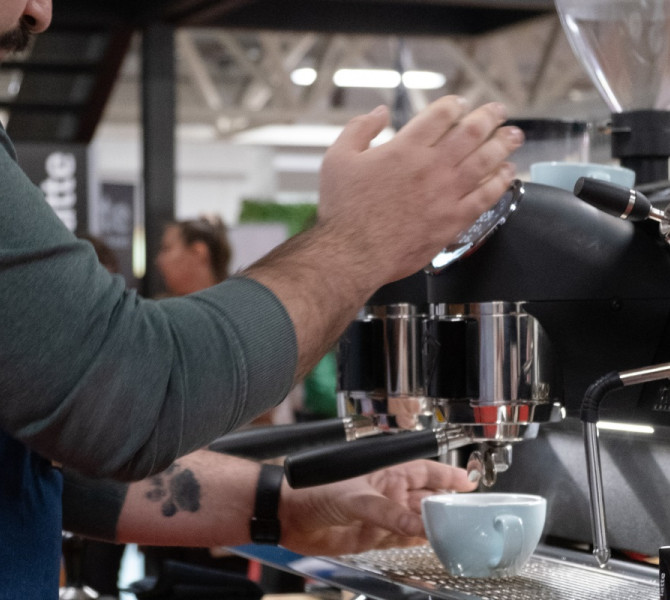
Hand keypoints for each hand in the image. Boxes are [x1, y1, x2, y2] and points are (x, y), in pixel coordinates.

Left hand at [278, 459, 476, 555]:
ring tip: (458, 534)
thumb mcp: (354, 498)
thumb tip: (416, 523)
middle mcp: (388, 493)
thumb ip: (386, 512)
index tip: (469, 482)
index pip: (425, 471)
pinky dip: (419, 543)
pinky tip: (433, 547)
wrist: (288, 516)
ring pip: (418, 520)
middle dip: (447, 505)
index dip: (448, 476)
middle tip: (470, 517)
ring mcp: (383, 515)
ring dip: (436, 527)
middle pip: (426, 498)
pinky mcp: (375, 537)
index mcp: (386, 472)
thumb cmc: (314, 490)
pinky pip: (404, 539)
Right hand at [318, 96, 522, 286]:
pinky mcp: (453, 220)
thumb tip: (379, 113)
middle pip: (472, 131)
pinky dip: (501, 182)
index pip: (441, 114)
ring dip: (504, 144)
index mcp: (405, 147)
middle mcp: (431, 166)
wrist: (352, 254)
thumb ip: (359, 129)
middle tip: (499, 111)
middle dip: (489, 116)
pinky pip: (487, 196)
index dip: (455, 104)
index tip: (461, 104)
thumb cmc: (343, 210)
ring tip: (514, 135)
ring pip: (486, 160)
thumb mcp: (337, 159)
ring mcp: (446, 194)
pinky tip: (508, 174)